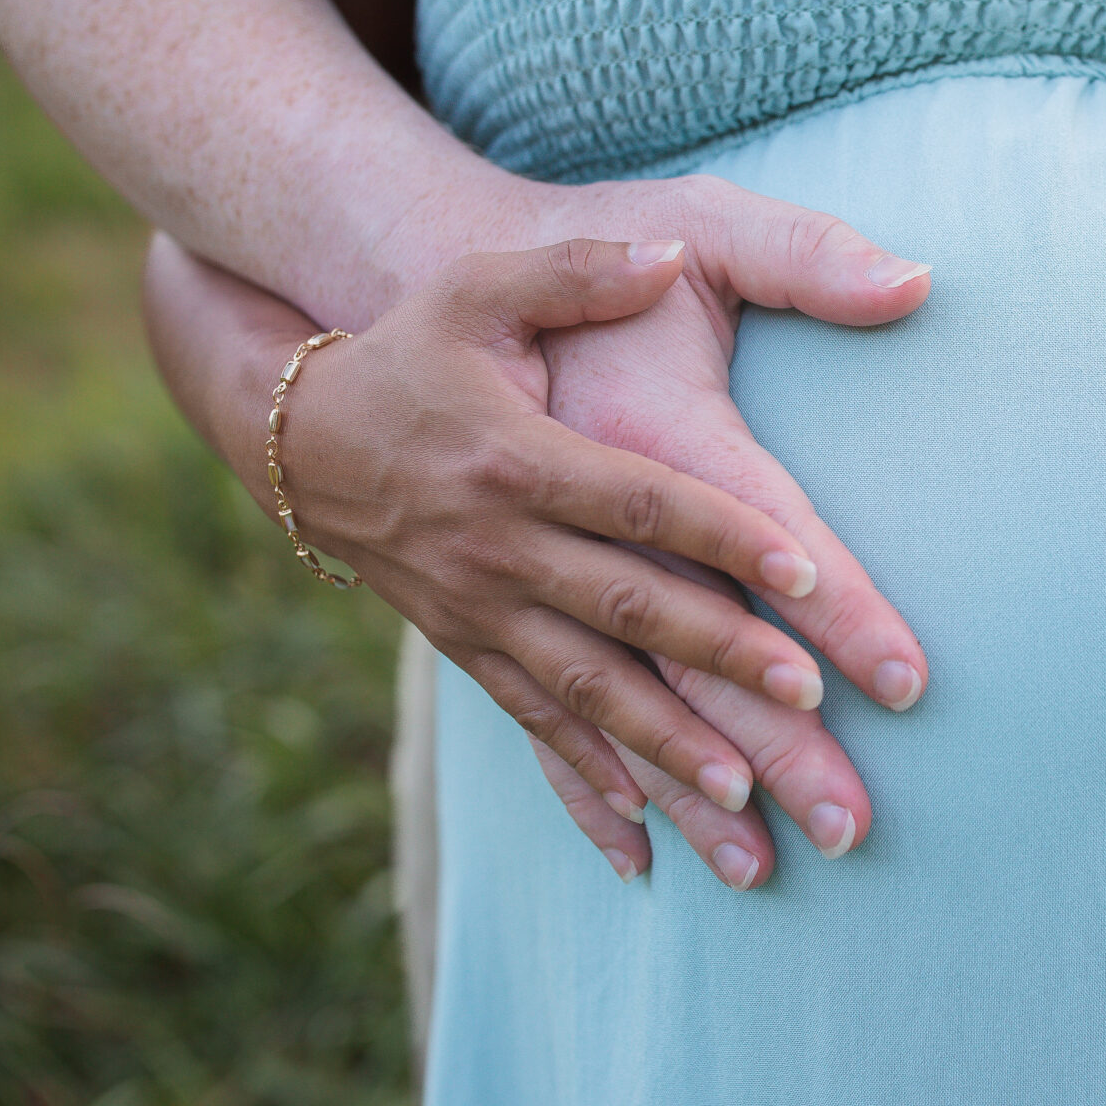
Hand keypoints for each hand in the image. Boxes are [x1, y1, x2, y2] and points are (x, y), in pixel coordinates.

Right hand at [252, 236, 909, 887]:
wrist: (294, 430)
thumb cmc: (412, 348)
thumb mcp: (477, 287)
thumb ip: (577, 266)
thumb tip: (667, 254)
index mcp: (518, 457)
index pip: (641, 503)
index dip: (727, 537)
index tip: (810, 574)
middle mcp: (498, 548)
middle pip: (627, 612)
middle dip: (720, 662)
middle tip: (810, 705)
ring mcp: (479, 612)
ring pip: (586, 695)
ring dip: (668, 753)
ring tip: (748, 803)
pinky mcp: (468, 651)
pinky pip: (535, 732)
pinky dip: (591, 792)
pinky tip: (651, 852)